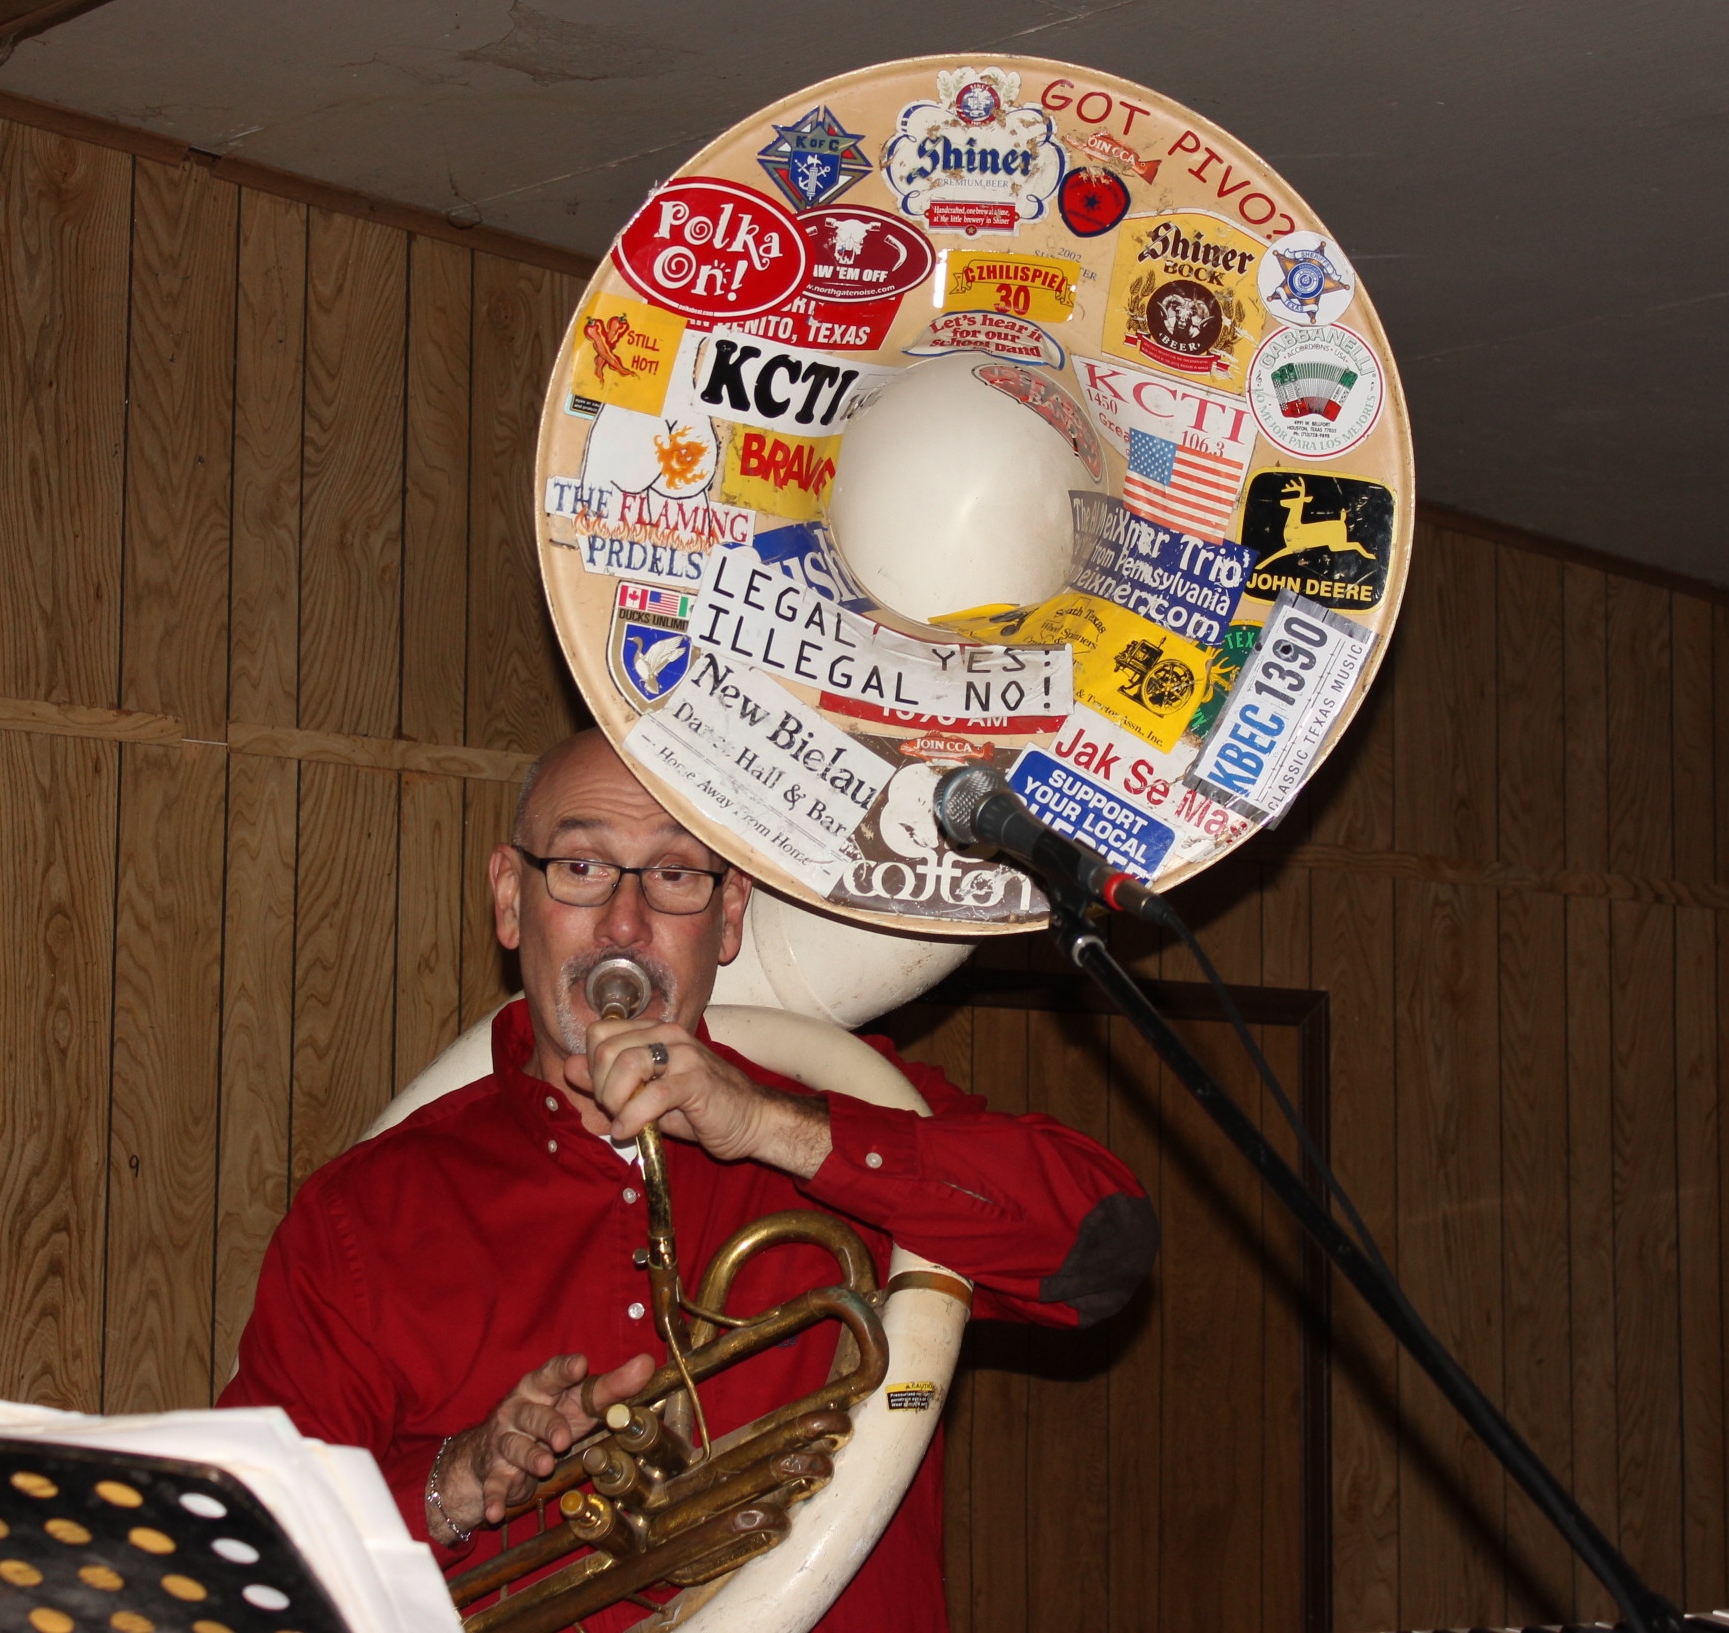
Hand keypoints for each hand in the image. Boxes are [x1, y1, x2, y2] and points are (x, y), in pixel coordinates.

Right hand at [428, 1351, 653, 1536]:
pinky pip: (494, 1484)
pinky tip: (496, 1510)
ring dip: (529, 1457)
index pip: (552, 1373)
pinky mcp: (495, 1471)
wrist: (494, 1450)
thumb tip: (647, 1364)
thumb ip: (612, 1387)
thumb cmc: (549, 1418)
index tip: (580, 1364)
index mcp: (541, 1388)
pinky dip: (494, 1497)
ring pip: (515, 1446)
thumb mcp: (579, 1403)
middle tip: (563, 1438)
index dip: (565, 1369)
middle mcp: (519, 1410)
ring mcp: (505, 1440)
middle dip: (548, 1424)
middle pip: (533, 1413)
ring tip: (545, 1465)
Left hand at [570, 1019, 830, 1176]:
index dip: (592, 1066)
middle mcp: (669, 1035)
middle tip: (615, 1111)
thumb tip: (570, 1066)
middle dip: (600, 1086)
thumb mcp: (647, 1094)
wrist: (752, 1121)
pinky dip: (632, 1116)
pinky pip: (652, 1093)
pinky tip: (630, 1132)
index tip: (606, 1093)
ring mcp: (685, 1054)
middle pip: (606, 1049)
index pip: (600, 1033)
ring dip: (615, 1100)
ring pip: (626, 1064)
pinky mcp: (697, 1080)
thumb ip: (608, 1079)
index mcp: (655, 1032)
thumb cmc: (700, 1109)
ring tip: (624, 1120)